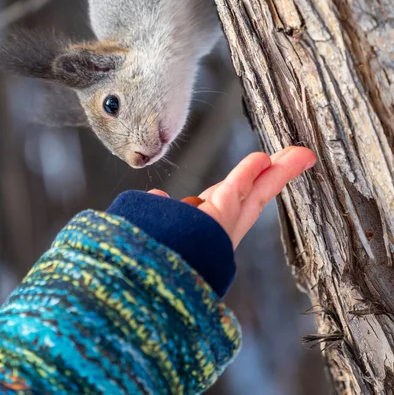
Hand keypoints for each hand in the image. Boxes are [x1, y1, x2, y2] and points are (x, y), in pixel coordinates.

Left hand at [149, 146, 315, 248]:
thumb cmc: (148, 262)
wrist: (144, 287)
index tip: (262, 166)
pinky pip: (234, 191)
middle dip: (275, 176)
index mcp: (205, 232)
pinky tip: (262, 159)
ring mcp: (220, 230)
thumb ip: (161, 211)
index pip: (233, 201)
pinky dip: (248, 173)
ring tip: (298, 155)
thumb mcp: (156, 227)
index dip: (250, 182)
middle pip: (253, 197)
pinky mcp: (215, 223)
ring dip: (276, 172)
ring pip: (253, 194)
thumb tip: (159, 196)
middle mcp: (218, 232)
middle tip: (298, 158)